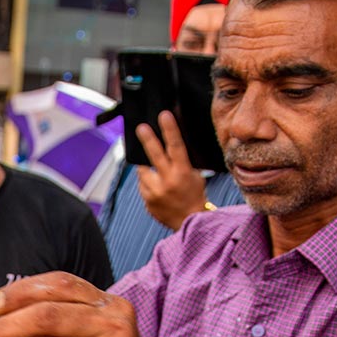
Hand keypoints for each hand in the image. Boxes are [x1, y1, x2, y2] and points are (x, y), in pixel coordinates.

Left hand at [135, 112, 208, 231]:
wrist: (188, 221)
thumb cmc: (194, 196)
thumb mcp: (195, 176)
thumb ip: (183, 162)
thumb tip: (170, 145)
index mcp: (183, 173)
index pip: (175, 146)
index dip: (169, 129)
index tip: (163, 116)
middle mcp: (167, 181)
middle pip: (153, 155)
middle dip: (147, 139)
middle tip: (140, 128)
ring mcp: (155, 192)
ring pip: (144, 171)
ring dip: (148, 169)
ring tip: (158, 174)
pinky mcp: (147, 201)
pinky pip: (142, 186)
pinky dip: (147, 184)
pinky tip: (157, 189)